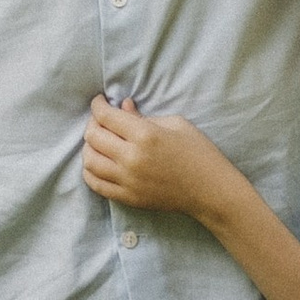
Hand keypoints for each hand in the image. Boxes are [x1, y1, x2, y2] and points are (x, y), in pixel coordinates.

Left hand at [80, 94, 246, 223]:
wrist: (210, 191)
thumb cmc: (198, 152)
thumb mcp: (175, 124)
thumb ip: (144, 116)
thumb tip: (122, 107)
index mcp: (145, 135)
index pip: (106, 116)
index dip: (98, 105)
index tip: (100, 101)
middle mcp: (131, 159)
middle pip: (93, 137)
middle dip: (93, 123)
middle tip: (100, 119)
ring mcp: (128, 181)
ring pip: (90, 161)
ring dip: (89, 147)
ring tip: (98, 141)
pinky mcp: (128, 198)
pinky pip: (96, 184)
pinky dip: (90, 171)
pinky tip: (98, 162)